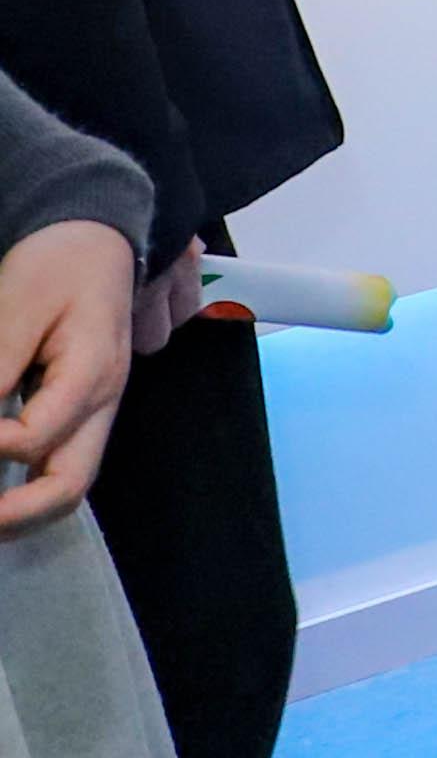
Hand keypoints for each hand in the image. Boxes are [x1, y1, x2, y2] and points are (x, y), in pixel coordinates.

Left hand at [0, 221, 138, 531]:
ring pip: (68, 483)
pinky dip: (23, 488)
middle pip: (70, 486)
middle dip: (13, 517)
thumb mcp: (16, 307)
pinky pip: (59, 463)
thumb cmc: (56, 266)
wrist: (97, 239)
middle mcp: (102, 404)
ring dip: (18, 512)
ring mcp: (96, 410)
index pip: (33, 439)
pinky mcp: (82, 409)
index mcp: (92, 376)